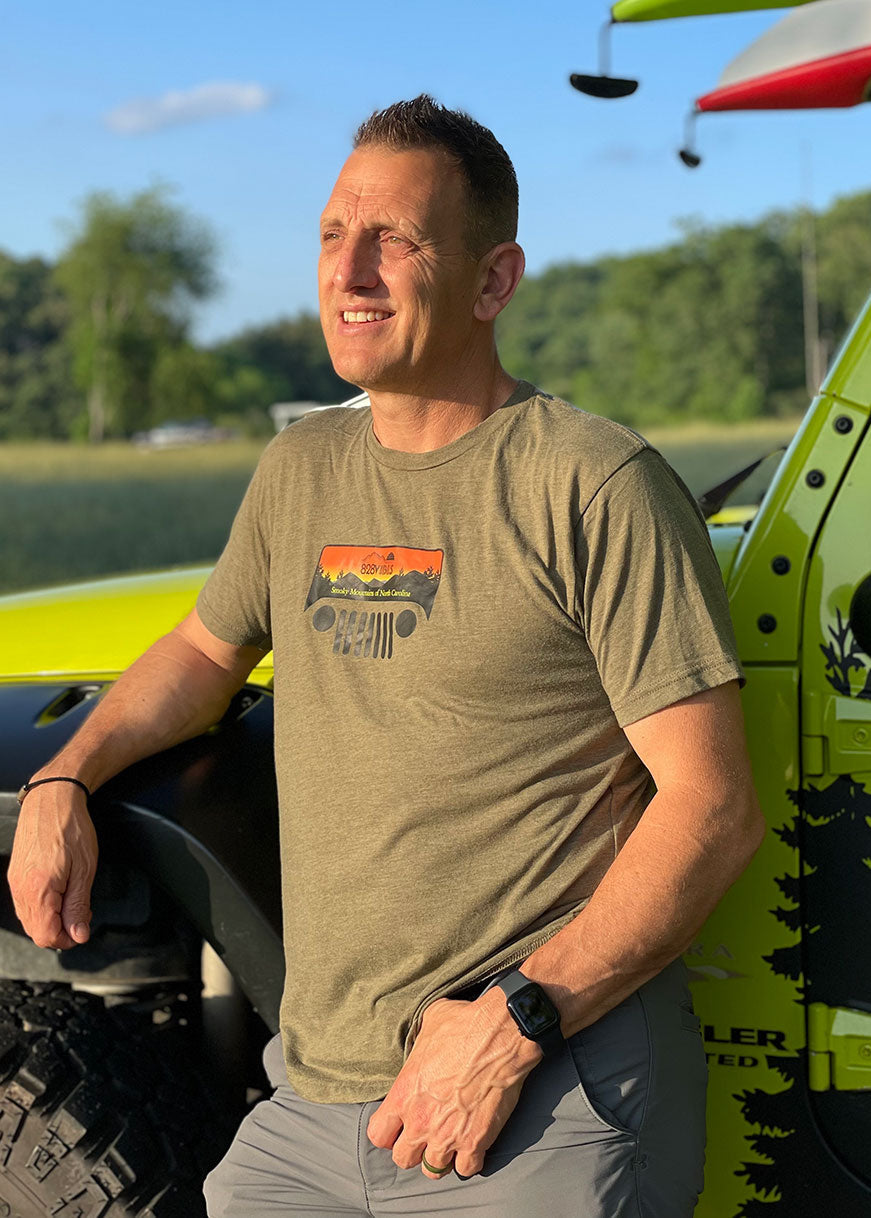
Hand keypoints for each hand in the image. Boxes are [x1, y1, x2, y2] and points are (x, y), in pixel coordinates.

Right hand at [8, 784, 97, 948]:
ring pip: (30, 918)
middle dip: (62, 929)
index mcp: (37, 890)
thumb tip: (78, 934)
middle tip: (83, 913)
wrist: (53, 798)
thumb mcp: (85, 869)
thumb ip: (78, 906)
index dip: (68, 939)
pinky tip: (61, 891)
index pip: (46, 936)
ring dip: (53, 918)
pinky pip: (26, 902)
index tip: (83, 929)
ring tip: (75, 899)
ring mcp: (16, 881)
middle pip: (36, 931)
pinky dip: (44, 905)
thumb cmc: (70, 827)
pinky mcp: (16, 873)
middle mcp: (21, 889)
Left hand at [367, 991, 541, 1178]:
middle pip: (402, 1159)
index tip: (400, 1125)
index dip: (388, 1132)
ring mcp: (447, 1136)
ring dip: (441, 1158)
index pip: (378, 1134)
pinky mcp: (475, 1142)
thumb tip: (422, 1040)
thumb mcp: (428, 1023)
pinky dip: (470, 1160)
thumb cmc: (463, 1025)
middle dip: (413, 1149)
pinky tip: (473, 1145)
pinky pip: (466, 1170)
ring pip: (433, 1170)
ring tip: (449, 1142)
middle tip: (426, 1134)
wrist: (499, 1035)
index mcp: (403, 1094)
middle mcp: (420, 1121)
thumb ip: (418, 1044)